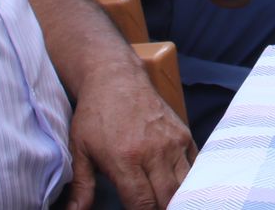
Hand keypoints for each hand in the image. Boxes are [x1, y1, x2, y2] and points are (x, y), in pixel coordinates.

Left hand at [63, 61, 194, 209]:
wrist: (116, 77)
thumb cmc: (95, 114)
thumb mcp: (80, 150)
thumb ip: (81, 187)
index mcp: (125, 159)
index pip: (142, 203)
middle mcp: (153, 152)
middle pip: (167, 197)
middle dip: (161, 209)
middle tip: (151, 209)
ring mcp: (172, 142)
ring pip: (184, 184)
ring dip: (176, 197)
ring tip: (165, 202)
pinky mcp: (183, 133)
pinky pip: (193, 166)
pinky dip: (188, 180)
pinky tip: (177, 187)